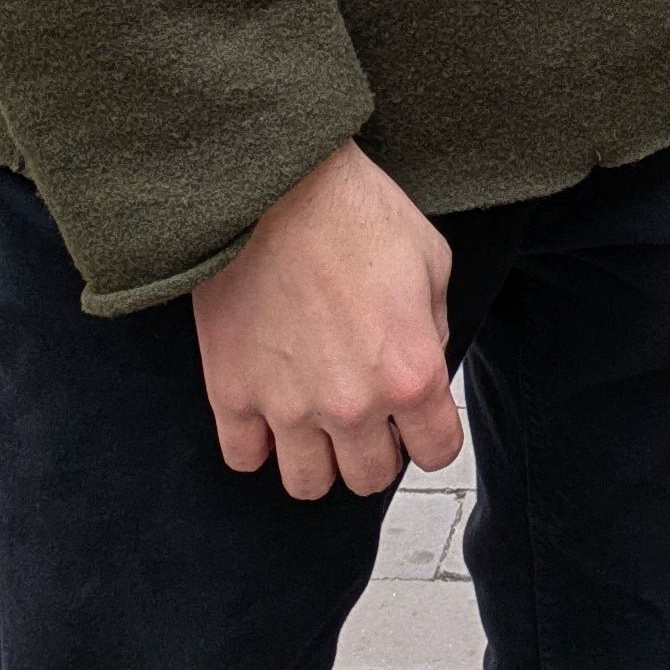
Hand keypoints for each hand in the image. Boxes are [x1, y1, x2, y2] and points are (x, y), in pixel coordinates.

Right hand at [188, 139, 461, 499]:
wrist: (274, 185)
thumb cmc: (354, 210)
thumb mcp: (431, 260)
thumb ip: (433, 329)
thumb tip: (421, 364)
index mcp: (411, 372)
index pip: (437, 453)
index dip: (431, 436)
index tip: (417, 422)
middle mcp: (352, 404)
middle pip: (371, 478)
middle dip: (376, 450)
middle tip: (366, 415)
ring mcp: (287, 406)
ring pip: (309, 484)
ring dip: (318, 458)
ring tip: (316, 419)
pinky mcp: (232, 393)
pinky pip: (244, 459)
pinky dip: (256, 444)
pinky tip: (268, 410)